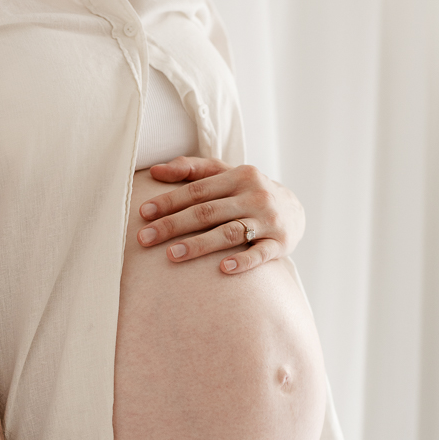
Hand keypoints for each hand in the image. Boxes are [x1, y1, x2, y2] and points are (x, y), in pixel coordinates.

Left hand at [137, 156, 305, 273]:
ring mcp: (268, 220)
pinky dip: (242, 261)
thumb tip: (155, 171)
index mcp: (239, 176)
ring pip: (229, 233)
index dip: (169, 202)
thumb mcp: (226, 174)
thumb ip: (193, 169)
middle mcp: (254, 195)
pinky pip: (259, 254)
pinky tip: (222, 269)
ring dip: (199, 245)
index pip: (197, 190)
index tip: (143, 214)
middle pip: (208, 212)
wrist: (295, 211)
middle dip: (173, 225)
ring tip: (172, 255)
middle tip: (145, 239)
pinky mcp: (280, 244)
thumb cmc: (249, 192)